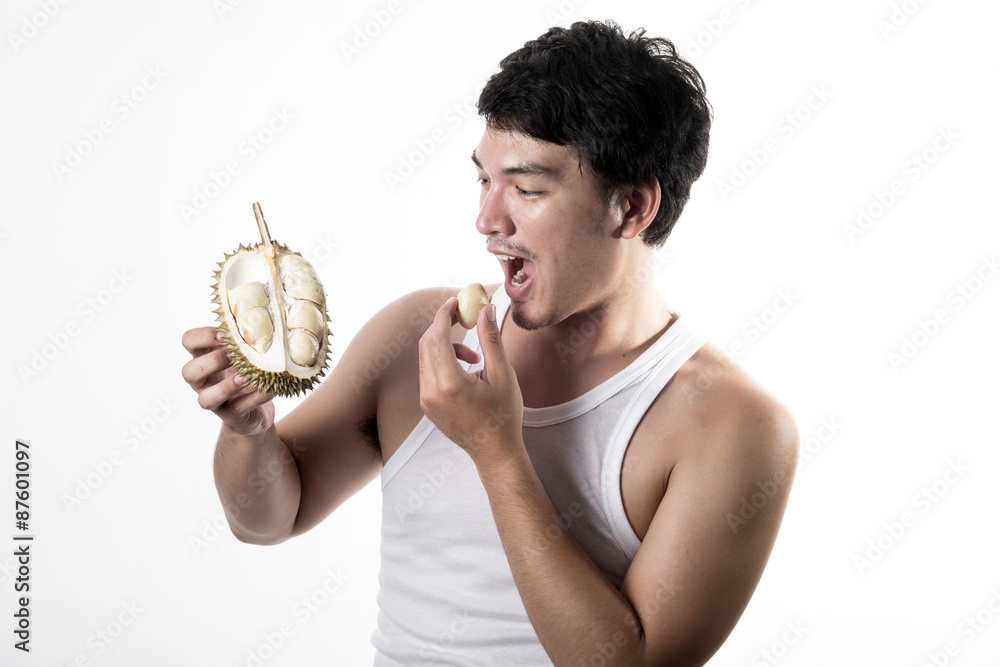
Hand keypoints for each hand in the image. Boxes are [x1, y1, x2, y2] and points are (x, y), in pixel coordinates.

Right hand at [181, 326, 274, 436]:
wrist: (257, 412)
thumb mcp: (244, 354)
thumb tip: (266, 319)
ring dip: (226, 387)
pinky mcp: (231, 416)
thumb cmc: (248, 374)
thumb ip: (246, 339)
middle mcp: (203, 381)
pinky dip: (254, 398)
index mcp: (204, 358)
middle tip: (234, 355)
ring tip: (246, 377)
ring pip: (205, 399)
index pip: (188, 341)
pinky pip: (238, 409)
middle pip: (189, 372)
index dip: (202, 336)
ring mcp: (215, 401)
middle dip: (211, 362)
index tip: (224, 333)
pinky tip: (269, 389)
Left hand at [418, 298, 523, 468]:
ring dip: (447, 346)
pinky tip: (467, 371)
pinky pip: (428, 372)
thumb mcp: (502, 374)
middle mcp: (430, 391)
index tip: (456, 302)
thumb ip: (491, 339)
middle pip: (427, 343)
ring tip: (475, 357)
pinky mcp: (426, 405)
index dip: (444, 314)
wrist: (494, 452)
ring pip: (427, 357)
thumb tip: (486, 309)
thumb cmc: (503, 415)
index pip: (437, 336)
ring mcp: (425, 400)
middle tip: (463, 316)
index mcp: (449, 383)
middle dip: (443, 326)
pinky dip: (444, 362)